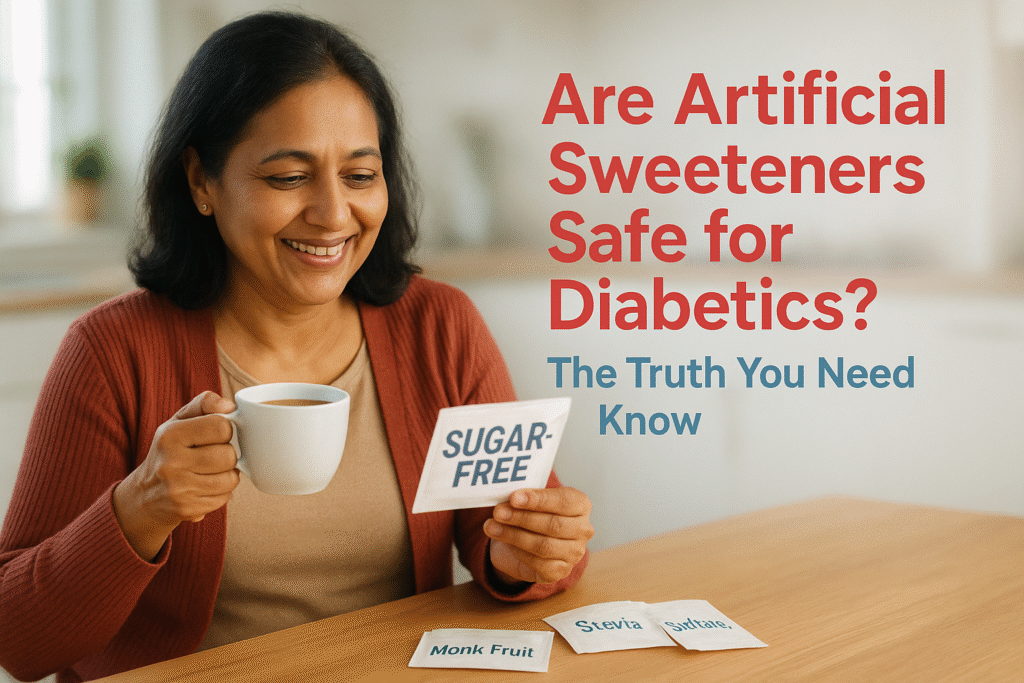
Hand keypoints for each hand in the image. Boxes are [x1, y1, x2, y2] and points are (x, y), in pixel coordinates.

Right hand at [113, 391, 238, 559]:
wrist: (145, 494)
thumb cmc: (170, 450)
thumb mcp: (179, 421)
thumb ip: (204, 404)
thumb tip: (229, 406)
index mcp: (170, 435)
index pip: (221, 426)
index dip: (225, 430)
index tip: (216, 434)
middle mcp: (171, 463)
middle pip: (228, 455)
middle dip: (227, 454)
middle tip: (213, 455)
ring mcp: (178, 489)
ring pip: (231, 478)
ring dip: (227, 474)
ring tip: (211, 471)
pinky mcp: (187, 509)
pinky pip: (225, 498)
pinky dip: (221, 492)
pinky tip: (205, 486)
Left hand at [484, 487, 593, 584]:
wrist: (528, 542)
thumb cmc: (532, 514)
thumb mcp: (531, 500)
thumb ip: (524, 497)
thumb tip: (506, 500)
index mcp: (581, 505)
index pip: (563, 501)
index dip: (538, 500)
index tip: (514, 498)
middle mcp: (583, 529)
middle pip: (553, 524)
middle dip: (522, 518)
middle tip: (498, 512)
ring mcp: (574, 553)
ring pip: (544, 545)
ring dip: (514, 535)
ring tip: (491, 526)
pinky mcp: (561, 571)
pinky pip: (538, 563)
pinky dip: (518, 552)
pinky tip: (504, 542)